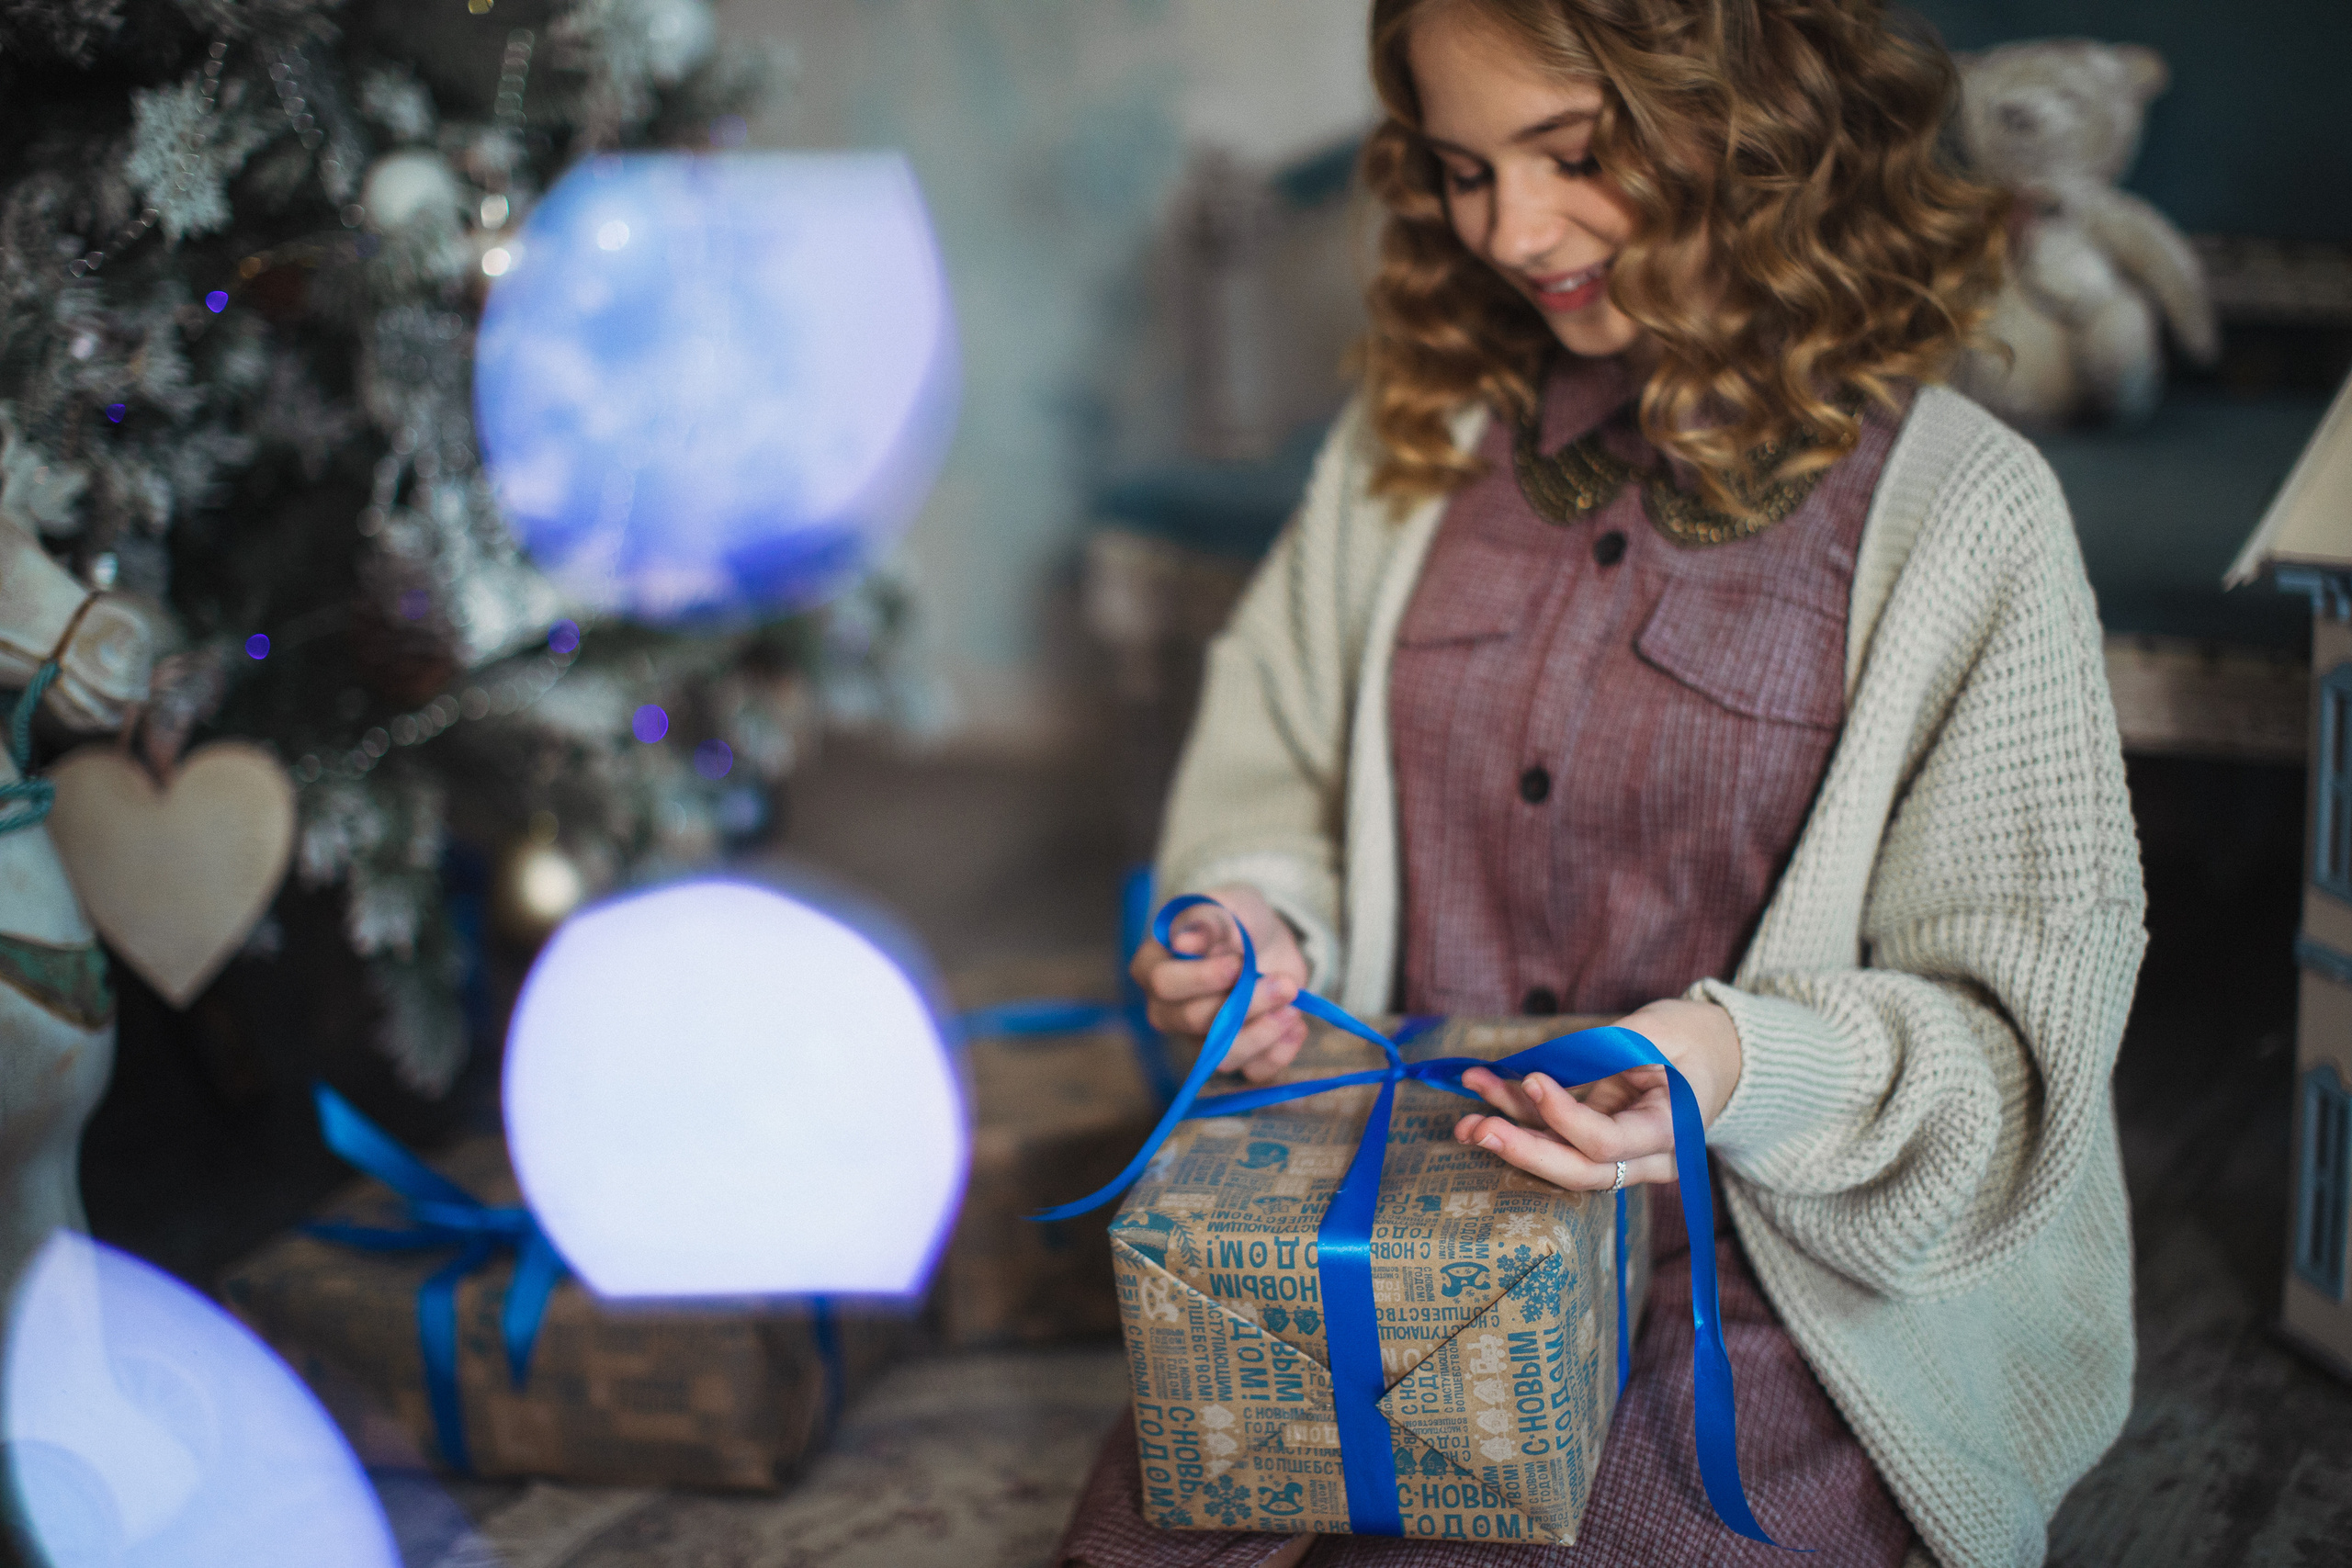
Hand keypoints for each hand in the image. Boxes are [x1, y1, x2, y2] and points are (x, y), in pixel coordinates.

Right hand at [1129, 883, 1312, 1083]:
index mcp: (1152, 967)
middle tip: (1285, 984)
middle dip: (1246, 1004)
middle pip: (1196, 1021)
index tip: (1238, 962)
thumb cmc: (1235, 919)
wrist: (1266, 939)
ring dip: (1264, 1034)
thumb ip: (1207, 921)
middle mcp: (1167, 1010)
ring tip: (1293, 1008)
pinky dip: (1279, 1053)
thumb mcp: (1227, 905)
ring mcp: (1198, 1039)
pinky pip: (1252, 1073)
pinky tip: (1296, 1026)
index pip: (1165, 984)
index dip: (1202, 978)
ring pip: (1222, 1056)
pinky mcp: (1233, 1055)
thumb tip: (1184, 941)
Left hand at [1451, 998, 1741, 1189]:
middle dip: (1524, 1152)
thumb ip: (1613, 1049)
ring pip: (1560, 1158)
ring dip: (1509, 1134)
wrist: (1721, 1057)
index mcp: (1673, 1130)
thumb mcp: (1662, 1030)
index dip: (1566, 1118)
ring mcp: (1622, 1155)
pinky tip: (1483, 1089)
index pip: (1610, 1142)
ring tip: (1464, 1118)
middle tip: (1477, 1129)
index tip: (1535, 1080)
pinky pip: (1556, 1135)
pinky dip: (1518, 1114)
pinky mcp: (1599, 1142)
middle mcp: (1648, 1157)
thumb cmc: (1694, 1038)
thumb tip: (1554, 1064)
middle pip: (1580, 1170)